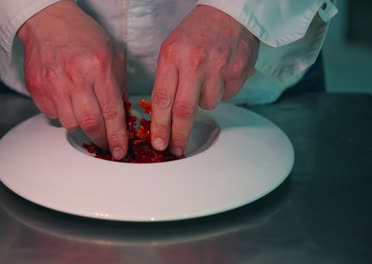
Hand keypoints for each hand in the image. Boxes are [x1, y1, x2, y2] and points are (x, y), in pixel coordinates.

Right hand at [18, 0, 127, 158]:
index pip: (112, 112)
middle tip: (105, 142)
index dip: (117, 136)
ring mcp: (54, 84)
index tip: (120, 151)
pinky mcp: (38, 89)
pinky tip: (67, 99)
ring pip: (70, 123)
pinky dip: (63, 114)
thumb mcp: (112, 53)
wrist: (47, 21)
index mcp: (98, 67)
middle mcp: (76, 77)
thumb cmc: (82, 35)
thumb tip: (122, 113)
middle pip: (90, 123)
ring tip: (84, 110)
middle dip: (101, 138)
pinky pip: (53, 115)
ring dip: (81, 124)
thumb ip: (119, 84)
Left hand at [150, 5, 258, 155]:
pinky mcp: (238, 73)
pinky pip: (226, 95)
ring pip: (208, 105)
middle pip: (184, 111)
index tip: (158, 143)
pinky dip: (221, 90)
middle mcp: (195, 64)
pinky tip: (220, 72)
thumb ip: (166, 78)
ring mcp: (218, 69)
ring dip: (203, 100)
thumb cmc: (197, 31)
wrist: (230, 12)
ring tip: (205, 78)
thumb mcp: (171, 49)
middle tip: (176, 148)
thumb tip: (162, 112)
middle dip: (179, 135)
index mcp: (173, 56)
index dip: (160, 126)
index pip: (162, 99)